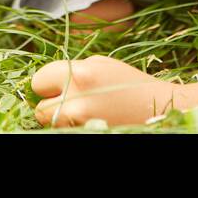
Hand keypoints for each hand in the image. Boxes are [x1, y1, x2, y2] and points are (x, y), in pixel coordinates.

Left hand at [32, 55, 184, 127]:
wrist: (159, 106)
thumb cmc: (128, 82)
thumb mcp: (100, 64)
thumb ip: (71, 70)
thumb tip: (45, 82)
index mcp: (80, 74)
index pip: (38, 82)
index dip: (47, 84)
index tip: (57, 86)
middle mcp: (77, 100)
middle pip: (40, 110)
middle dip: (52, 106)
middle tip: (70, 102)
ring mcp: (83, 122)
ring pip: (52, 126)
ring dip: (61, 120)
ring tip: (85, 112)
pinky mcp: (89, 134)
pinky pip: (66, 132)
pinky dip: (72, 128)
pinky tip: (91, 120)